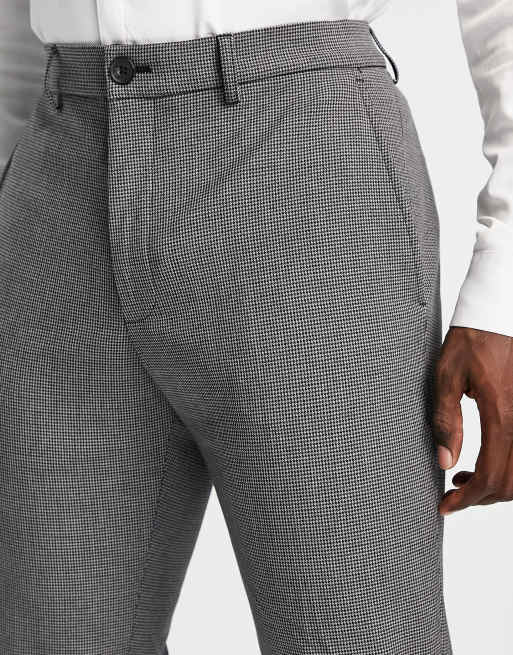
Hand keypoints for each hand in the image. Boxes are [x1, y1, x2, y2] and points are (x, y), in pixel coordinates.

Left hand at [433, 326, 512, 515]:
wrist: (498, 315)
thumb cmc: (471, 340)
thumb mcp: (446, 377)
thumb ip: (445, 421)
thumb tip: (444, 462)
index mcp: (502, 415)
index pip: (492, 476)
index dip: (468, 499)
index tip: (446, 506)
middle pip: (511, 483)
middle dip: (481, 498)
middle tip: (452, 496)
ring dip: (496, 485)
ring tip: (464, 479)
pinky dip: (507, 467)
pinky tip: (484, 461)